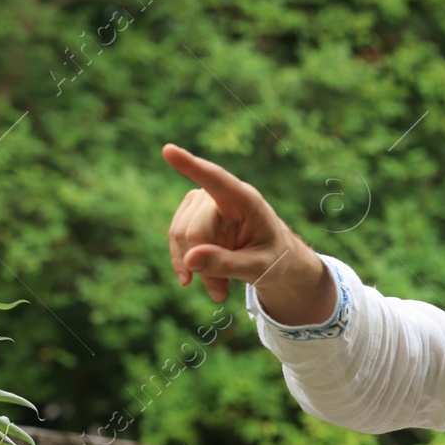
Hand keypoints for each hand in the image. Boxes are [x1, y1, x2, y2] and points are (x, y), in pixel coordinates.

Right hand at [162, 145, 334, 320]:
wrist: (275, 261)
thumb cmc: (274, 259)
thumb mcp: (258, 268)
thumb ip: (226, 264)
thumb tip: (189, 261)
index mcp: (246, 200)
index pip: (216, 180)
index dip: (191, 166)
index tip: (168, 149)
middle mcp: (221, 195)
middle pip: (194, 230)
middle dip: (202, 265)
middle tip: (220, 295)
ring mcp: (203, 203)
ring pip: (180, 235)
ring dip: (194, 268)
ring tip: (219, 291)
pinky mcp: (192, 215)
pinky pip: (176, 240)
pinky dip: (186, 264)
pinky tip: (201, 281)